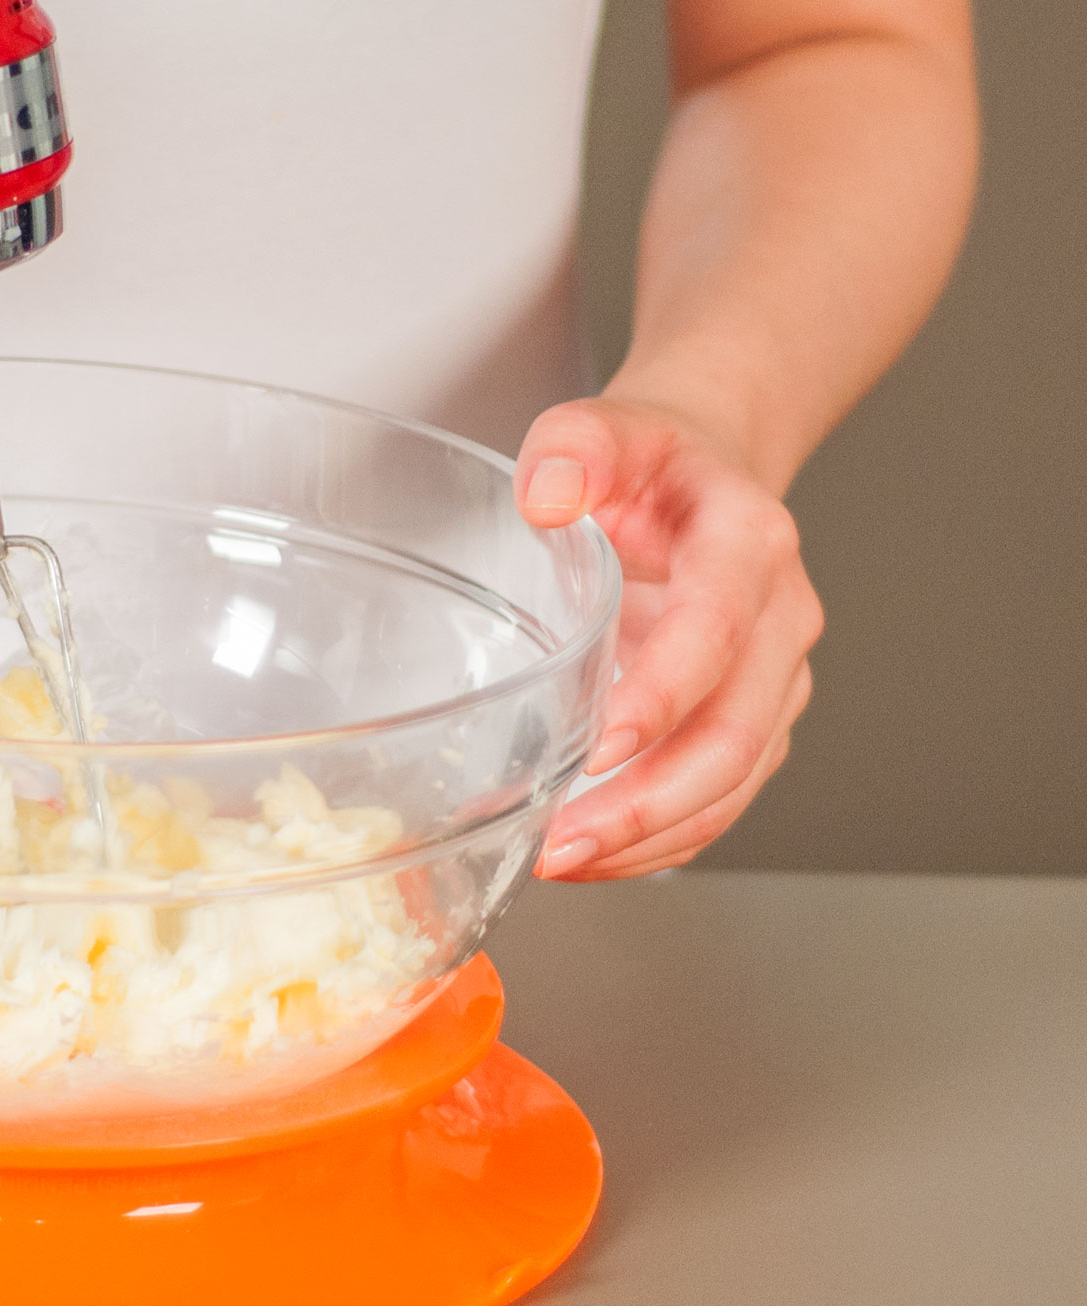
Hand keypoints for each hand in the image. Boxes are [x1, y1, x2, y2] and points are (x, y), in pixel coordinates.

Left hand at [514, 396, 822, 880]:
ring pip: (732, 782)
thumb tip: (546, 493)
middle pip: (735, 733)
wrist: (704, 475)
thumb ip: (573, 445)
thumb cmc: (650, 463)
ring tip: (563, 861)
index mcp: (748, 543)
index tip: (601, 746)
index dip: (664, 694)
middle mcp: (778, 618)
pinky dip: (660, 839)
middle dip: (649, 801)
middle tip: (564, 841)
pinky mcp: (754, 720)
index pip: (715, 630)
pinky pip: (720, 798)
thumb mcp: (602, 425)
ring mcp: (773, 679)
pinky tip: (594, 856)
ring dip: (650, 836)